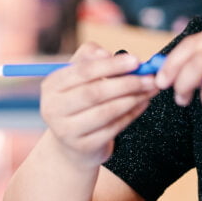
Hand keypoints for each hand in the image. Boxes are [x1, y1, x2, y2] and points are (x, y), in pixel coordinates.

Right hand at [40, 43, 158, 166]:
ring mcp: (67, 131)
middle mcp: (53, 108)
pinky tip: (143, 104)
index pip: (83, 71)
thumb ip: (90, 57)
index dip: (111, 65)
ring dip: (133, 99)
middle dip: (126, 83)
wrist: (72, 141)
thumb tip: (106, 53)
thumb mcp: (79, 76)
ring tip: (150, 89)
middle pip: (94, 93)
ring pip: (106, 112)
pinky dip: (132, 114)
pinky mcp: (83, 147)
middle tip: (150, 77)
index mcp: (51, 85)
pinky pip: (113, 128)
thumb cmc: (80, 99)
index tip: (136, 61)